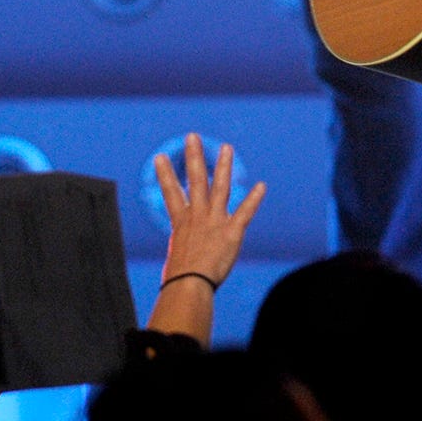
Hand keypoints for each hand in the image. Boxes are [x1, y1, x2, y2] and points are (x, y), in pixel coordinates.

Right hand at [156, 134, 266, 285]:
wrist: (189, 283)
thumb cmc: (179, 279)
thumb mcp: (176, 259)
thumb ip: (182, 252)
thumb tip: (179, 264)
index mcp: (181, 222)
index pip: (171, 193)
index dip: (165, 174)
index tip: (160, 156)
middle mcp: (197, 215)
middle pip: (195, 180)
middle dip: (193, 156)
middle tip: (192, 137)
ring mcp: (215, 221)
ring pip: (220, 187)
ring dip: (223, 166)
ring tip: (227, 148)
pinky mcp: (232, 232)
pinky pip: (245, 212)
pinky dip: (254, 199)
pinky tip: (261, 186)